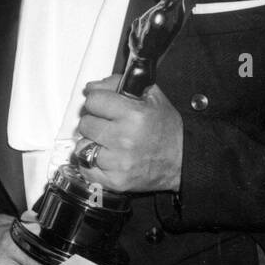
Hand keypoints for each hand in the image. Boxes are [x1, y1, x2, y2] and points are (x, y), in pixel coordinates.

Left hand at [75, 75, 181, 192]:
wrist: (182, 161)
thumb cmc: (167, 130)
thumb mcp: (152, 97)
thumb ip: (118, 84)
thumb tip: (92, 87)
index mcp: (135, 115)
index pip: (93, 100)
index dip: (99, 101)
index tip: (105, 106)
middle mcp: (125, 139)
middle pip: (85, 123)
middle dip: (95, 122)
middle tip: (110, 125)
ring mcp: (118, 162)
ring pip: (82, 145)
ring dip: (93, 143)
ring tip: (110, 142)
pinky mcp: (115, 180)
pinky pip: (85, 167)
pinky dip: (91, 163)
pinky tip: (106, 157)